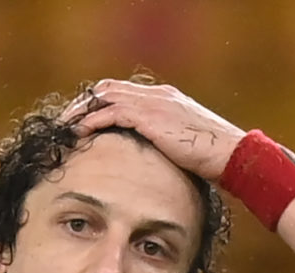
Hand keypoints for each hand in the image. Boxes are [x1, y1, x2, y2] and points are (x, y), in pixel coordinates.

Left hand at [61, 79, 245, 182]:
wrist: (230, 154)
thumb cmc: (213, 157)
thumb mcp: (184, 145)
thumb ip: (165, 143)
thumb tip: (151, 161)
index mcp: (164, 98)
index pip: (121, 91)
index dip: (99, 103)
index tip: (83, 119)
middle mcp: (156, 95)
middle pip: (107, 89)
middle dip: (83, 103)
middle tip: (65, 122)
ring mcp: (153, 103)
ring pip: (104, 97)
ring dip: (81, 112)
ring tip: (64, 128)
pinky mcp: (150, 117)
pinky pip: (110, 113)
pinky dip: (91, 121)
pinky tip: (78, 134)